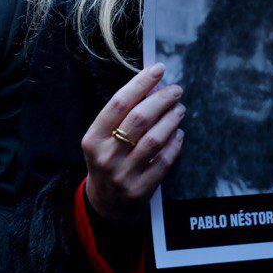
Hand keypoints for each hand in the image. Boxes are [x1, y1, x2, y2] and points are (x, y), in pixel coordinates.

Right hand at [82, 63, 184, 221]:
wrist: (105, 203)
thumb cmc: (106, 161)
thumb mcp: (101, 139)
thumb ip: (121, 116)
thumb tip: (151, 86)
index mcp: (93, 138)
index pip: (118, 103)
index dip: (140, 83)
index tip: (157, 70)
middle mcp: (106, 155)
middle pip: (139, 119)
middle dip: (161, 99)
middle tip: (176, 90)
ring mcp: (123, 174)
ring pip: (154, 139)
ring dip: (171, 119)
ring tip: (180, 109)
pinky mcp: (141, 189)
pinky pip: (164, 161)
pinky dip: (175, 144)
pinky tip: (179, 133)